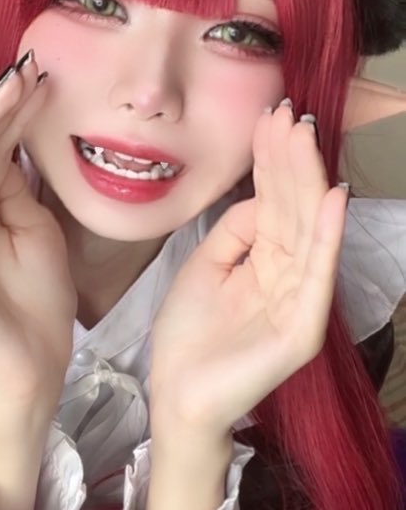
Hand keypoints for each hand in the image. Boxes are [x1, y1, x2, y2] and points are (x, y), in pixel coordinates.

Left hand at [149, 102, 348, 439]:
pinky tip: (332, 197)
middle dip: (292, 159)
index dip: (273, 160)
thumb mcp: (204, 267)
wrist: (178, 397)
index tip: (271, 115)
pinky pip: (317, 274)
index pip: (275, 201)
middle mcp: (289, 274)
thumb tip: (259, 194)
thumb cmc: (188, 337)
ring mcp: (300, 301)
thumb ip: (235, 231)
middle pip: (295, 207)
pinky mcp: (302, 328)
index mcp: (265, 260)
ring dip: (308, 181)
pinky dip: (327, 235)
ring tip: (305, 137)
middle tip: (290, 113)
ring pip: (308, 230)